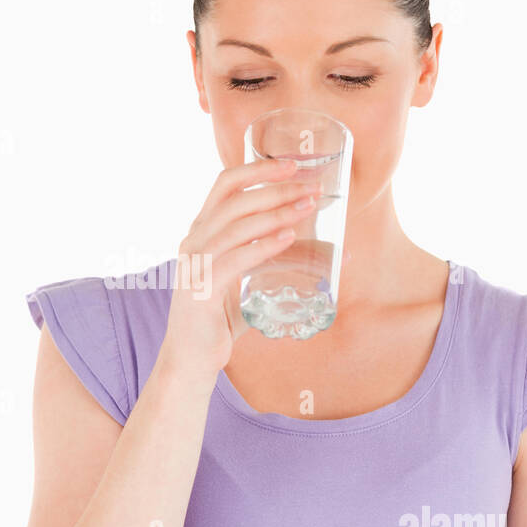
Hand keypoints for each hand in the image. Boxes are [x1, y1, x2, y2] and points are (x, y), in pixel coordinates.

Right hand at [158, 157, 322, 379]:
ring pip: (235, 225)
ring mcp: (194, 264)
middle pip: (234, 199)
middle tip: (311, 187)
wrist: (190, 360)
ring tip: (307, 207)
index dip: (258, 169)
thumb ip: (282, 263)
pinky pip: (235, 259)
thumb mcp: (252, 283)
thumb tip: (335, 255)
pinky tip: (288, 237)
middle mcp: (193, 241)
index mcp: (201, 231)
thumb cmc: (221, 320)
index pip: (225, 185)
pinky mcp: (201, 289)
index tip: (293, 165)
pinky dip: (264, 245)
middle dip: (275, 188)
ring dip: (275, 212)